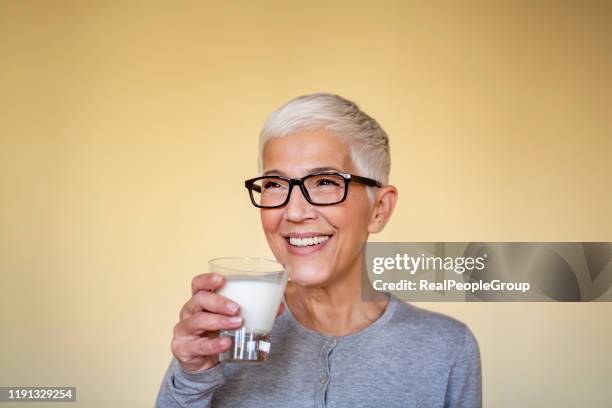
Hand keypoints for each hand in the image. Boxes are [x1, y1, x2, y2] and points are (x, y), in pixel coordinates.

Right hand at [170, 273, 284, 373]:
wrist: (202, 361)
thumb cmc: (217, 333)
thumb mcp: (231, 319)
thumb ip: (254, 312)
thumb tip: (279, 306)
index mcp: (200, 300)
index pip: (197, 284)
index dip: (207, 279)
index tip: (221, 279)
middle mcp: (189, 312)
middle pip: (198, 299)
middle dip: (218, 302)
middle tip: (237, 308)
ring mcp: (184, 329)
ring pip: (197, 320)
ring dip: (218, 320)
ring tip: (237, 323)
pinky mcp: (183, 348)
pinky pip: (198, 345)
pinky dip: (213, 344)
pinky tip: (226, 343)